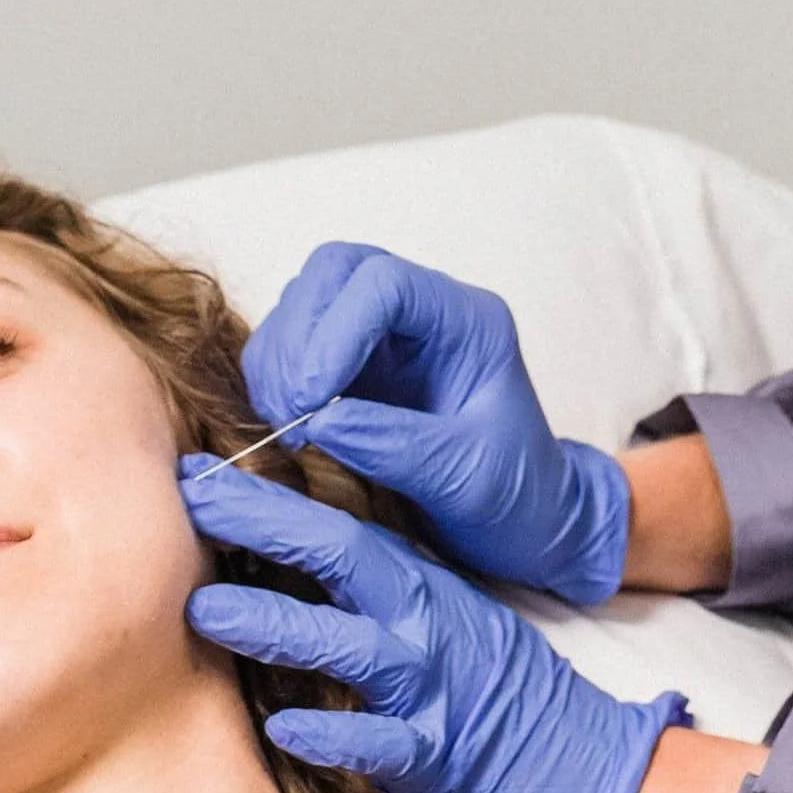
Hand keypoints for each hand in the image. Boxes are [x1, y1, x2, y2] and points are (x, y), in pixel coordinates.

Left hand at [181, 457, 683, 792]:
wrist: (575, 758)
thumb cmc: (492, 682)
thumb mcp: (439, 609)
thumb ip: (372, 579)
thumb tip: (283, 544)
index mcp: (414, 583)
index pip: (333, 523)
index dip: (264, 495)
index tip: (195, 469)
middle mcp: (417, 622)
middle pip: (338, 555)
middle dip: (263, 521)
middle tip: (191, 496)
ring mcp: (425, 687)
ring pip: (345, 645)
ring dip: (275, 623)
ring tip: (207, 609)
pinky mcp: (433, 756)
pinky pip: (378, 743)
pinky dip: (334, 733)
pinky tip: (285, 727)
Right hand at [240, 244, 629, 605]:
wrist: (520, 521)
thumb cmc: (514, 495)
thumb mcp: (468, 478)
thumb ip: (397, 446)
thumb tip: (319, 421)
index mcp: (468, 321)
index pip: (386, 285)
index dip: (335, 333)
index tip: (310, 403)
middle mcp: (423, 312)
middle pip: (334, 272)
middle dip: (298, 338)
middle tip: (286, 414)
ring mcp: (383, 332)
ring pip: (303, 302)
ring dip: (278, 360)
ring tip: (282, 426)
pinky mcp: (349, 363)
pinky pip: (291, 345)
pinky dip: (272, 379)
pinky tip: (282, 426)